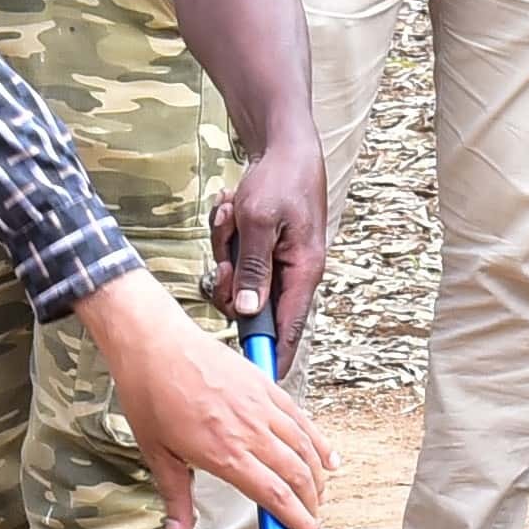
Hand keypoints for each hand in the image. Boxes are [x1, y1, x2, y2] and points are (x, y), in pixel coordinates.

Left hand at [85, 278, 329, 528]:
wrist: (154, 343)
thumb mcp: (157, 454)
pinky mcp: (265, 385)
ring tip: (319, 494)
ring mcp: (261, 406)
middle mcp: (249, 431)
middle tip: (315, 522)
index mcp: (224, 454)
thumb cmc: (151, 393)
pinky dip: (318, 440)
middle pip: (298, 475)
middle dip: (313, 504)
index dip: (300, 522)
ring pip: (305, 447)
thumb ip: (176, 497)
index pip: (276, 497)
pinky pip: (301, 418)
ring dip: (317, 476)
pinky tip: (326, 455)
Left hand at [214, 135, 331, 341]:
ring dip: (225, 247)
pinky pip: (233, 258)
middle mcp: (292, 273)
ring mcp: (276, 262)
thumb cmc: (280, 179)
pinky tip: (234, 207)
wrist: (285, 145)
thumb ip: (253, 268)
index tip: (255, 383)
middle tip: (225, 255)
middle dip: (230, 279)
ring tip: (234, 212)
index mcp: (303, 272)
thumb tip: (249, 311)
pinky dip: (227, 234)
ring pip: (237, 279)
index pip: (290, 330)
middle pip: (251, 306)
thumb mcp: (259, 221)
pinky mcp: (262, 249)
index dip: (272, 358)